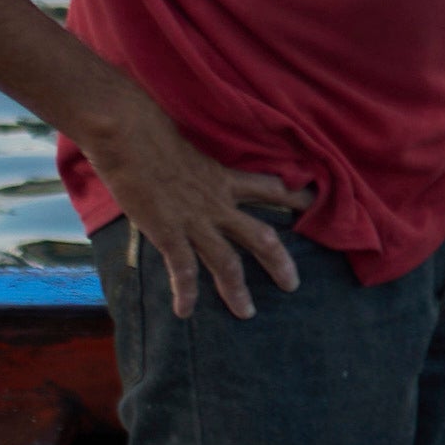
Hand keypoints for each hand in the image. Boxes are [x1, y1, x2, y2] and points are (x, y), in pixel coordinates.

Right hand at [88, 98, 305, 321]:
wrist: (127, 133)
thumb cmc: (149, 132)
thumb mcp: (186, 147)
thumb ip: (194, 165)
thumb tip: (187, 164)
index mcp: (223, 178)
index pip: (271, 187)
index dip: (296, 197)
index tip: (316, 207)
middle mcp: (217, 202)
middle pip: (260, 236)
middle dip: (279, 262)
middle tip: (293, 284)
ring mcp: (195, 219)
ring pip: (227, 262)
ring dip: (237, 290)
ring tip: (247, 313)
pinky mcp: (168, 231)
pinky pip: (183, 269)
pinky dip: (185, 292)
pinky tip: (185, 311)